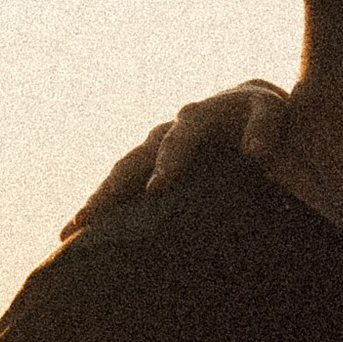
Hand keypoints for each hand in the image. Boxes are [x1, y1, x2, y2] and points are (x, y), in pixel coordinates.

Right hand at [62, 82, 290, 240]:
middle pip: (133, 161)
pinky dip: (103, 208)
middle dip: (111, 190)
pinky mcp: (151, 167)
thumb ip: (264, 129)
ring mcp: (153, 150)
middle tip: (90, 218)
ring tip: (72, 231)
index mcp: (194, 118)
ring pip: (120, 176)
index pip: (176, 141)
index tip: (156, 189)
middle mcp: (165, 132)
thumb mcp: (270, 112)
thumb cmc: (264, 113)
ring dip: (98, 202)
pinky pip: (122, 188)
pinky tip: (80, 234)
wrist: (248, 106)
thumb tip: (256, 155)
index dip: (167, 163)